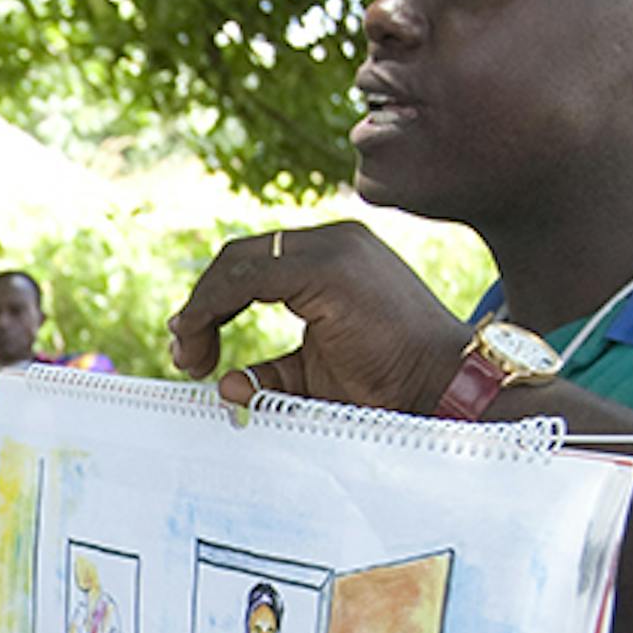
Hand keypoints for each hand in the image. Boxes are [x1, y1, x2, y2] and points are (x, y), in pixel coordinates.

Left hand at [166, 223, 474, 413]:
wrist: (446, 389)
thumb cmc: (389, 387)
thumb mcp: (317, 377)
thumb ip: (273, 374)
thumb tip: (225, 384)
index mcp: (334, 258)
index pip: (255, 264)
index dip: (213, 302)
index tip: (192, 348)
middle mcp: (334, 242)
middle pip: (240, 258)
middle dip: (200, 306)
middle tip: (186, 356)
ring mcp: (334, 249)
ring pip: (238, 263)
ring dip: (202, 310)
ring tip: (192, 357)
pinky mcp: (331, 268)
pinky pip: (248, 278)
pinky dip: (214, 308)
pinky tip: (204, 343)